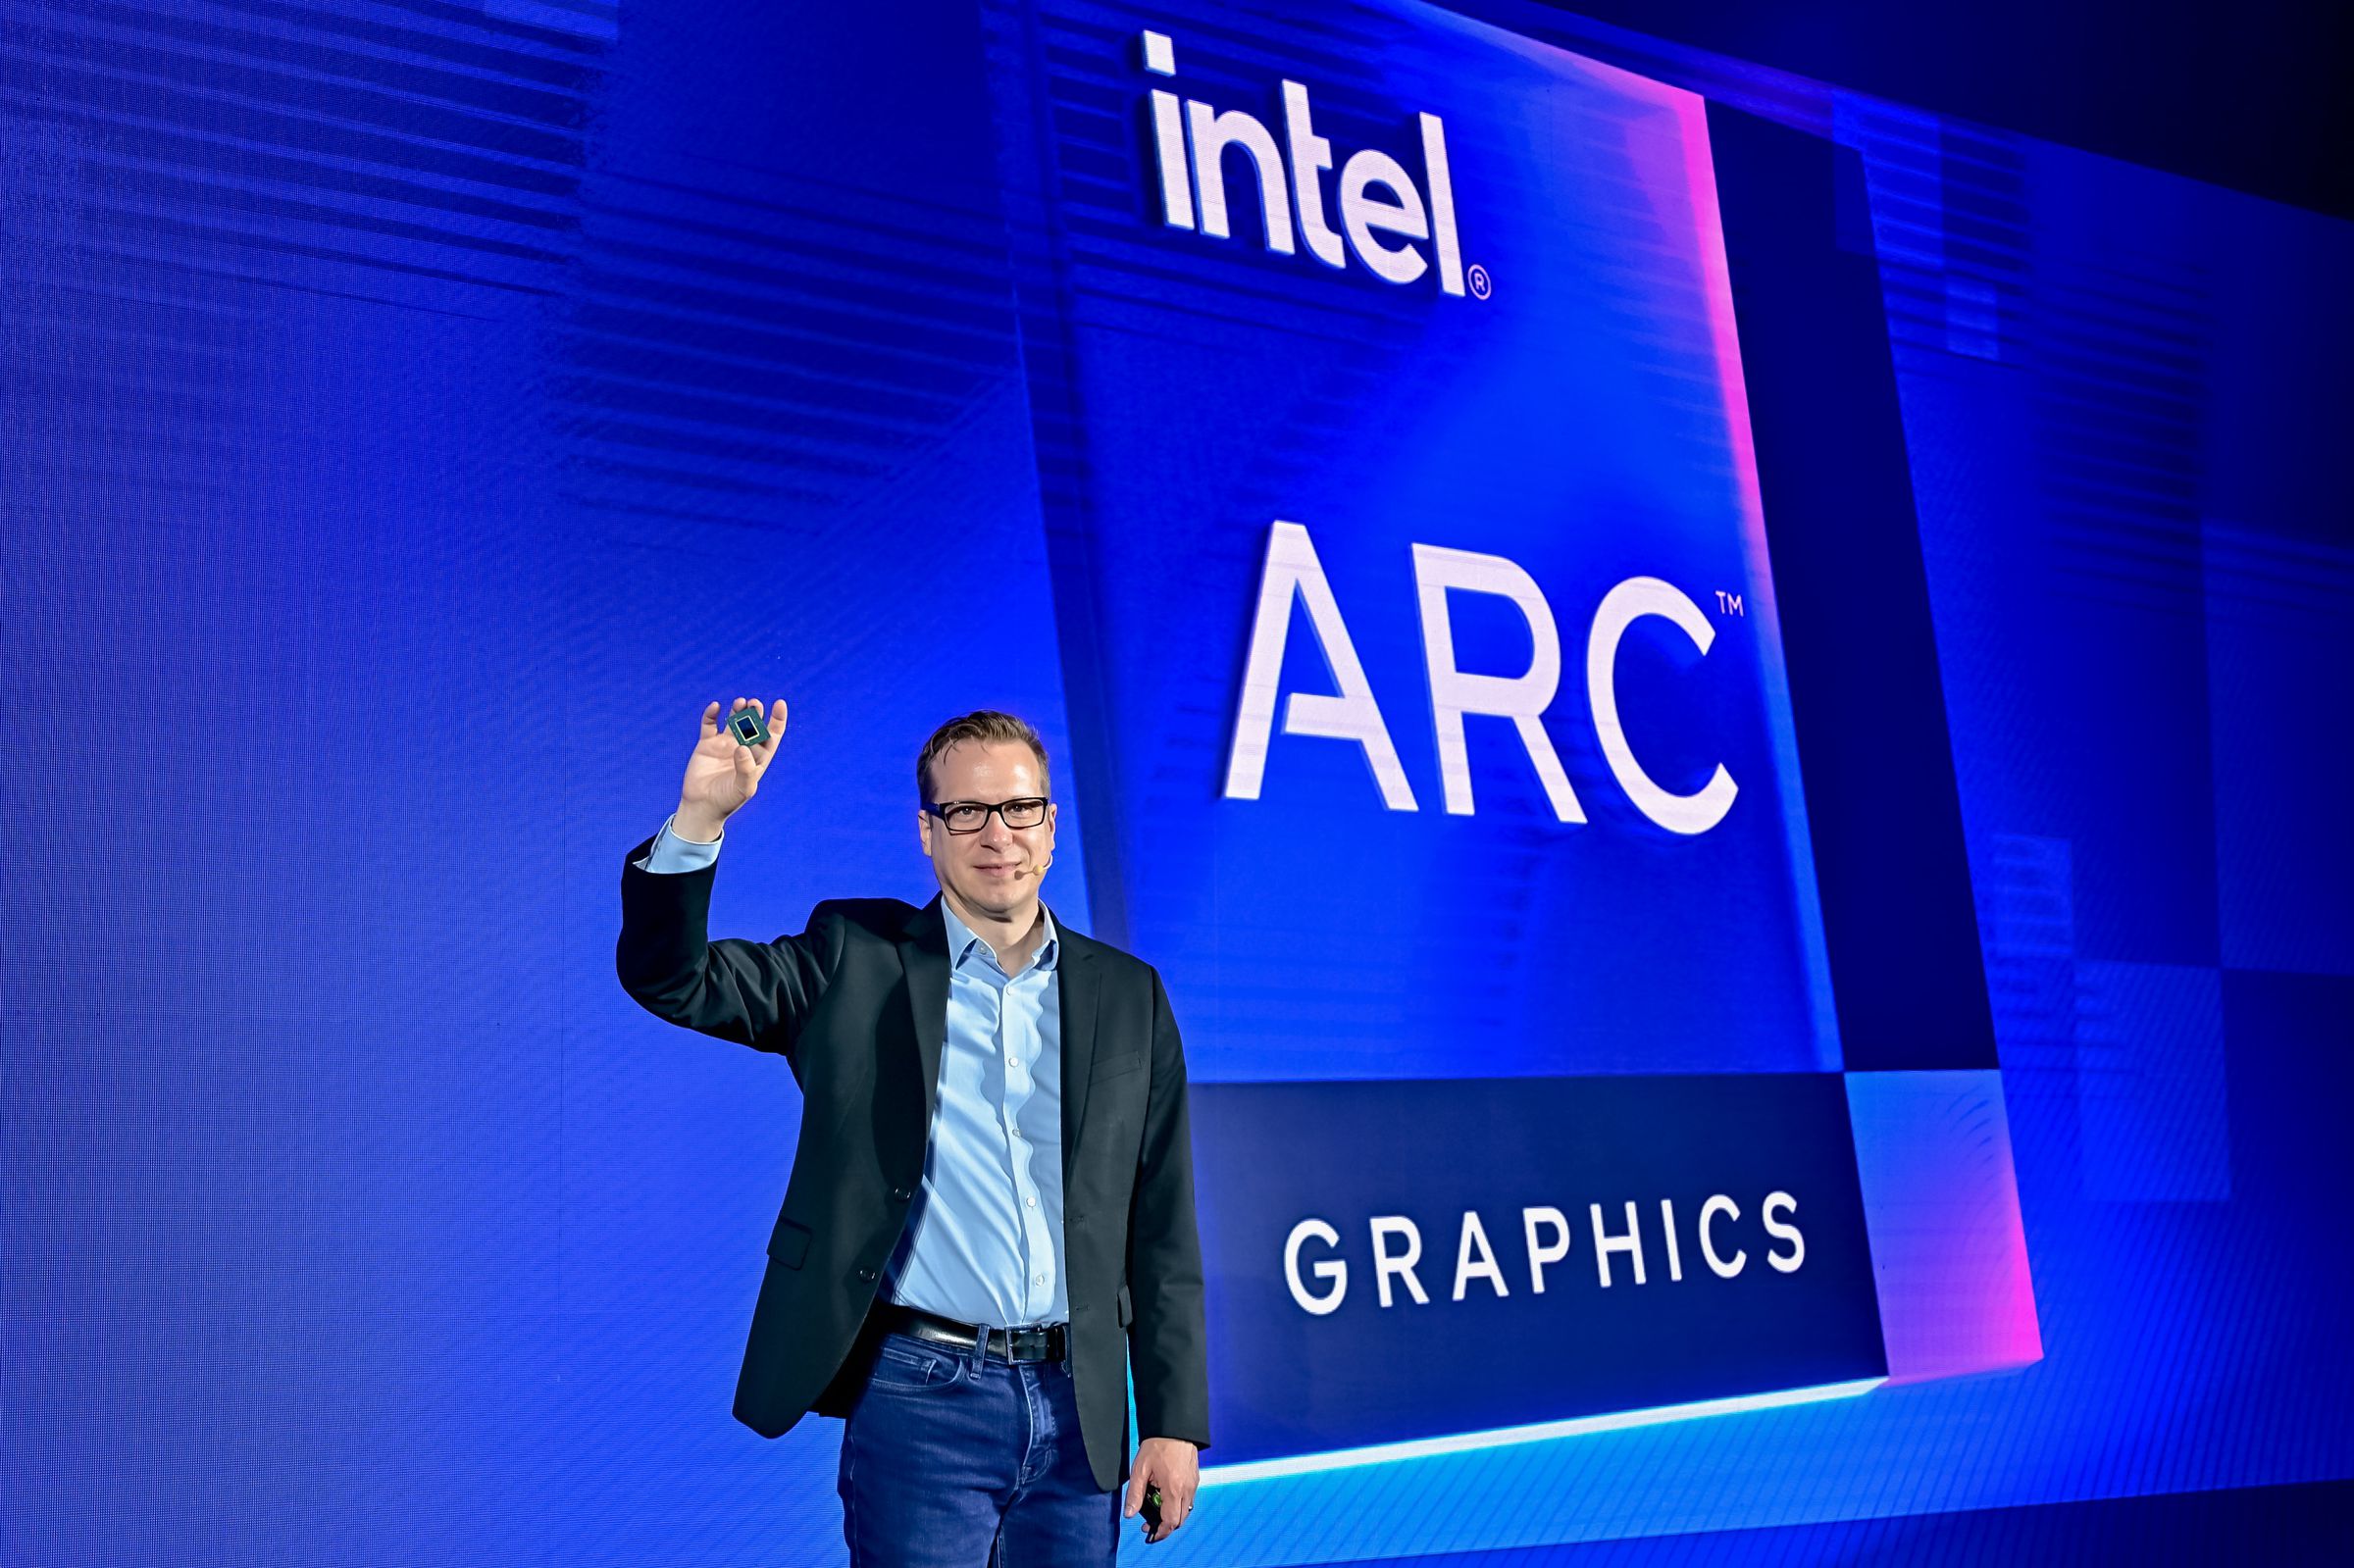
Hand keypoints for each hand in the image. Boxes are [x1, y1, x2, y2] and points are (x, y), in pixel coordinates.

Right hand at [676, 698, 785, 838]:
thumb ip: (746, 769)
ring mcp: (725, 744)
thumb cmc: (728, 800)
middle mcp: (743, 748)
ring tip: (741, 702)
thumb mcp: (743, 787)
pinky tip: (715, 706)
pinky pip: (709, 724)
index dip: (777, 719)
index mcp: (757, 757)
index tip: (779, 704)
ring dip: (738, 710)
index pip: (772, 735)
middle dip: (756, 712)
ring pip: (733, 720)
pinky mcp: (707, 744)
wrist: (702, 806)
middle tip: (754, 704)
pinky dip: (711, 714)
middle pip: (753, 724)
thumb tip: (743, 747)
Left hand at [1124, 1436, 1197, 1543]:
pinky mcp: (1195, 1478)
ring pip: (1186, 1510)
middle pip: (1180, 1520)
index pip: (1170, 1522)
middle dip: (1166, 1526)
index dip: (1160, 1532)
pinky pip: (1188, 1499)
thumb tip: (1129, 1514)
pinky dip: (1178, 1504)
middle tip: (1150, 1524)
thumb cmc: (1157, 1445)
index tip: (1150, 1535)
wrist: (1175, 1426)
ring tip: (1156, 1509)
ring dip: (1172, 1515)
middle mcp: (1187, 1490)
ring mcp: (1193, 1484)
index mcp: (1173, 1489)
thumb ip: (1134, 1493)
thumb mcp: (1140, 1469)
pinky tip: (1165, 1496)